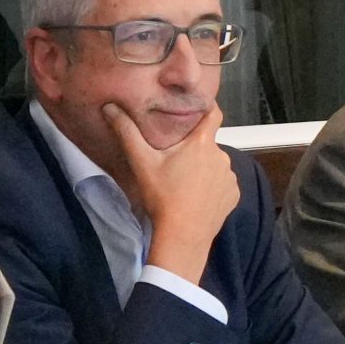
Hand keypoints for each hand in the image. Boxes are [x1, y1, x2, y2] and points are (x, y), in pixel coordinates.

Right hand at [102, 102, 238, 282]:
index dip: (206, 107)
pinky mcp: (234, 195)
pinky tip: (197, 195)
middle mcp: (222, 156)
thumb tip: (111, 107)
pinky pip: (223, 183)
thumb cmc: (163, 197)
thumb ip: (127, 132)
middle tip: (175, 158)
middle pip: (209, 142)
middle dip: (194, 147)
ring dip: (204, 167)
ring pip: (216, 163)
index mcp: (203, 143)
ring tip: (185, 180)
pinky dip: (213, 185)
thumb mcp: (142, 163)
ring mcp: (230, 177)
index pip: (214, 112)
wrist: (183, 236)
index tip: (195, 108)